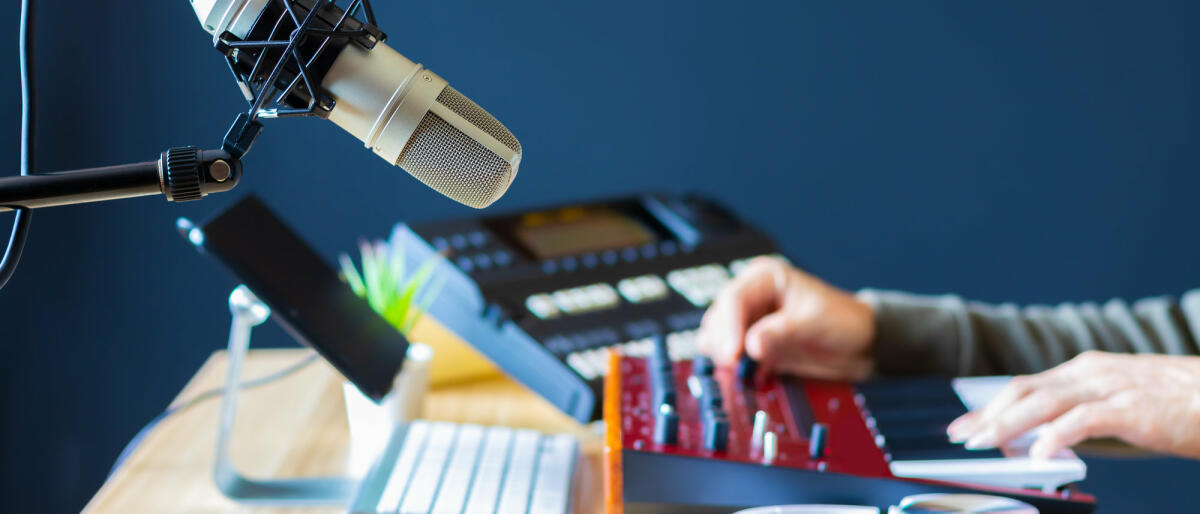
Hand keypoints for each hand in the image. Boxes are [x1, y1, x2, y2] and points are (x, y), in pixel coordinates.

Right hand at [696, 256, 875, 380]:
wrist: (860, 344)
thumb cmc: (844, 321)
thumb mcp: (815, 323)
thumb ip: (783, 332)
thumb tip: (752, 345)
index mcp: (765, 278)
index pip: (733, 298)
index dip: (727, 327)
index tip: (731, 353)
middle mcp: (752, 296)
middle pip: (718, 317)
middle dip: (723, 343)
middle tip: (734, 366)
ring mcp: (749, 320)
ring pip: (716, 337)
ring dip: (725, 355)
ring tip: (742, 370)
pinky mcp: (751, 344)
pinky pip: (729, 355)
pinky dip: (733, 366)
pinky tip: (750, 374)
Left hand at [947, 351, 1199, 459]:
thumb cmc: (1175, 405)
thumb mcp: (1118, 402)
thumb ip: (1080, 414)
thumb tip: (1040, 440)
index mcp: (1084, 371)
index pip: (1024, 386)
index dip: (990, 407)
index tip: (964, 425)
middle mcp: (1090, 374)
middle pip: (1024, 392)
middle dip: (988, 415)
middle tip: (962, 437)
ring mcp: (1110, 389)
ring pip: (1044, 403)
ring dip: (1009, 425)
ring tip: (985, 443)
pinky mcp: (1132, 409)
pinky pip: (1084, 421)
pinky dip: (1057, 436)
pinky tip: (1041, 455)